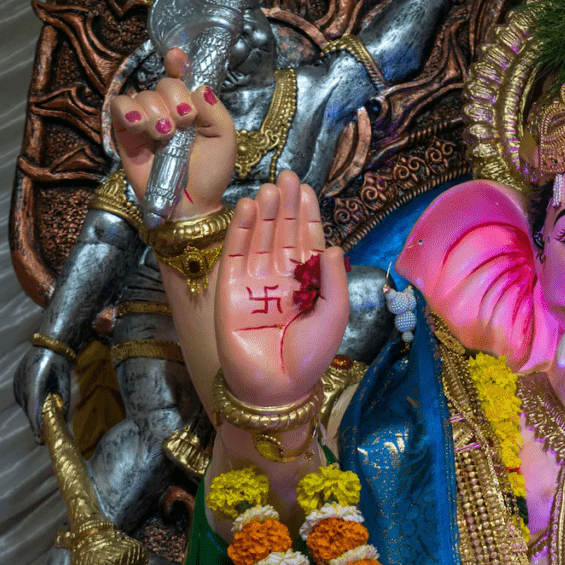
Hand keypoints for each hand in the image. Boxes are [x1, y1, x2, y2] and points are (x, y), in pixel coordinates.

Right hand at [13, 346, 71, 442]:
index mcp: (35, 383)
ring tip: (44, 421)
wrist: (49, 347)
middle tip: (43, 440)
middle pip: (30, 411)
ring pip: (26, 407)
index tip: (40, 440)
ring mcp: (17, 384)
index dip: (37, 425)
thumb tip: (61, 421)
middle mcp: (23, 385)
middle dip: (37, 425)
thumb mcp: (64, 385)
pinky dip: (32, 406)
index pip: (35, 409)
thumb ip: (62, 402)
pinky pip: (24, 400)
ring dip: (35, 414)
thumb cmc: (60, 367)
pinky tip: (40, 405)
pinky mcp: (16, 384)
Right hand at [111, 48, 235, 219]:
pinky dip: (128, 111)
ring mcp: (146, 120)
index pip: (182, 75)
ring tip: (166, 135)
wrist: (191, 204)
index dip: (178, 62)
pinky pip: (118, 106)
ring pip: (143, 94)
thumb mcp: (224, 139)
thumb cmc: (211, 174)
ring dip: (155, 110)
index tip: (177, 59)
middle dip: (175, 98)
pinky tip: (141, 126)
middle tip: (184, 121)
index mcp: (193, 107)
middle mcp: (168, 110)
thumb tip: (198, 86)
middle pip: (165, 83)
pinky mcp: (125, 133)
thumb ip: (215, 109)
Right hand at [215, 171, 349, 405]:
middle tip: (286, 177)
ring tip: (269, 188)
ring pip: (260, 239)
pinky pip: (236, 255)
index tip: (306, 189)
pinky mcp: (231, 291)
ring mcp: (255, 282)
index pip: (306, 240)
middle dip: (285, 205)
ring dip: (265, 213)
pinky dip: (242, 231)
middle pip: (283, 232)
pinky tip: (249, 209)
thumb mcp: (334, 314)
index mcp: (307, 282)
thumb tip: (334, 244)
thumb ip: (334, 279)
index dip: (306, 214)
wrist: (277, 387)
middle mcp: (281, 277)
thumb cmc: (310, 356)